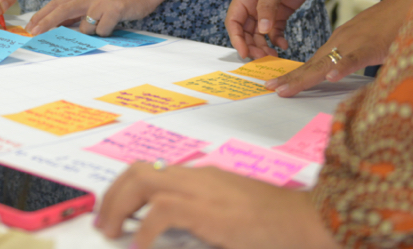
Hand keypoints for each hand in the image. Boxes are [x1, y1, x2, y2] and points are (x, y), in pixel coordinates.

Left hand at [27, 0, 163, 35]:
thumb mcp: (96, 4)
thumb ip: (81, 14)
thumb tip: (62, 28)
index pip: (57, 4)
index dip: (42, 15)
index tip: (29, 27)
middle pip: (61, 10)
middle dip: (45, 22)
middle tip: (33, 33)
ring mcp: (100, 3)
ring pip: (84, 26)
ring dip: (91, 31)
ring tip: (105, 23)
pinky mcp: (113, 9)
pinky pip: (102, 30)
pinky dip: (107, 31)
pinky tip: (115, 22)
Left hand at [94, 162, 336, 248]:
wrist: (309, 222)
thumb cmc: (275, 226)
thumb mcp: (230, 218)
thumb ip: (200, 220)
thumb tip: (167, 233)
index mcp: (202, 178)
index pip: (150, 172)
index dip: (122, 191)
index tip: (112, 215)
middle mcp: (199, 178)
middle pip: (137, 171)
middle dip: (112, 196)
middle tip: (103, 226)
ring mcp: (205, 190)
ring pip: (144, 182)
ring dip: (120, 208)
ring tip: (113, 234)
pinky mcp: (211, 210)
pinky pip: (165, 209)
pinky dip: (146, 228)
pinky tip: (140, 246)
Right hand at [226, 0, 321, 58]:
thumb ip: (267, 8)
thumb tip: (261, 31)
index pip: (234, 20)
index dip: (236, 38)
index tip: (244, 53)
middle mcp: (253, 3)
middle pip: (247, 30)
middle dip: (252, 45)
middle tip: (263, 58)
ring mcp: (268, 7)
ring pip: (261, 33)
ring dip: (265, 45)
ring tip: (274, 56)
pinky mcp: (282, 10)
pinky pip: (276, 30)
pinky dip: (278, 39)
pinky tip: (284, 45)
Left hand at [266, 0, 412, 96]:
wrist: (412, 2)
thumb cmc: (394, 25)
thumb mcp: (371, 47)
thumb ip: (358, 61)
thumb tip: (348, 77)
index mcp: (341, 43)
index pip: (314, 63)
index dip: (295, 76)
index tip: (277, 86)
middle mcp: (342, 41)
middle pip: (313, 64)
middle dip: (291, 78)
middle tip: (269, 89)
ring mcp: (355, 42)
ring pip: (326, 62)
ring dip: (305, 76)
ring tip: (285, 88)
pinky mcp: (373, 44)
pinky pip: (356, 57)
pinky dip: (343, 66)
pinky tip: (331, 76)